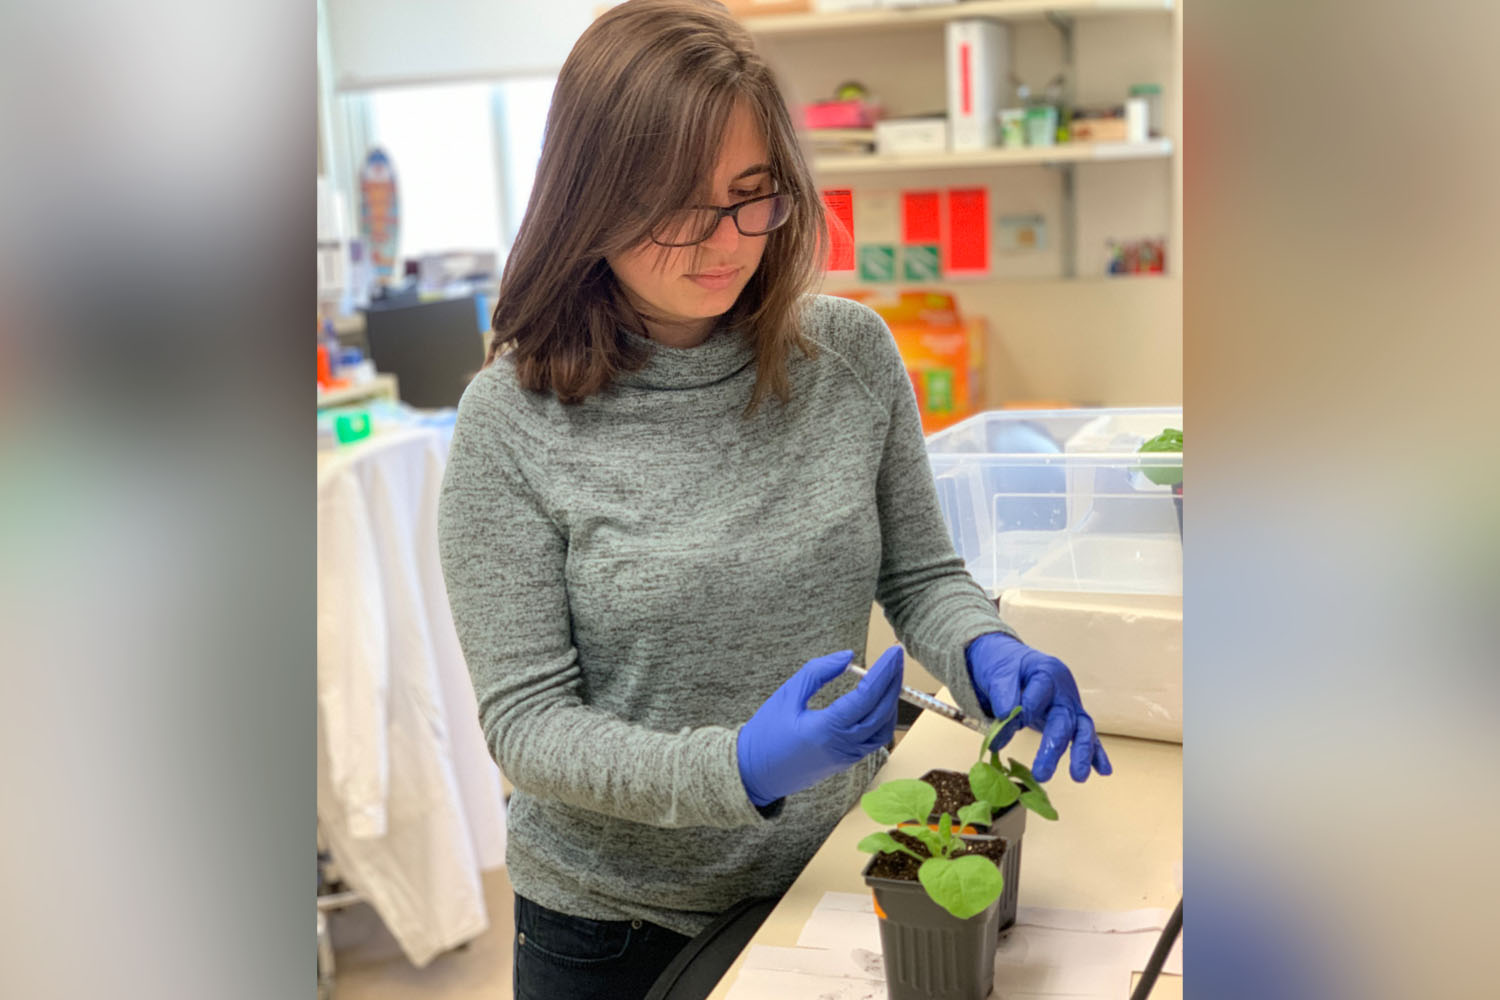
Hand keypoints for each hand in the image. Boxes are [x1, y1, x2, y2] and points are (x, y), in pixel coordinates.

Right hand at [737, 645, 903, 807]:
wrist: (752, 773)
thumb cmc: (765, 734)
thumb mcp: (787, 695)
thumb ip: (818, 673)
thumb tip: (848, 657)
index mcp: (825, 729)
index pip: (866, 697)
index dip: (884, 672)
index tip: (893, 651)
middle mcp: (841, 746)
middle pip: (881, 711)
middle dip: (893, 681)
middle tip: (896, 657)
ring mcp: (846, 757)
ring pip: (882, 728)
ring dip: (890, 701)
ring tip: (890, 676)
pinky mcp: (846, 762)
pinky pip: (873, 740)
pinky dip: (881, 717)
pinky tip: (878, 701)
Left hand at [965, 632, 1111, 782]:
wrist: (1013, 664)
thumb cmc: (1006, 667)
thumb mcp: (999, 672)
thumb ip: (1002, 691)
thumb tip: (1006, 714)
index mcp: (1046, 672)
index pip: (1040, 693)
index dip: (1025, 709)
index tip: (1006, 722)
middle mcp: (1063, 691)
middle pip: (1063, 719)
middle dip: (1053, 747)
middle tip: (1041, 773)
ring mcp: (1071, 706)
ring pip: (1082, 729)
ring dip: (1081, 753)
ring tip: (1078, 777)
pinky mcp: (1072, 720)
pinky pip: (1087, 737)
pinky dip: (1096, 754)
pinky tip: (1103, 770)